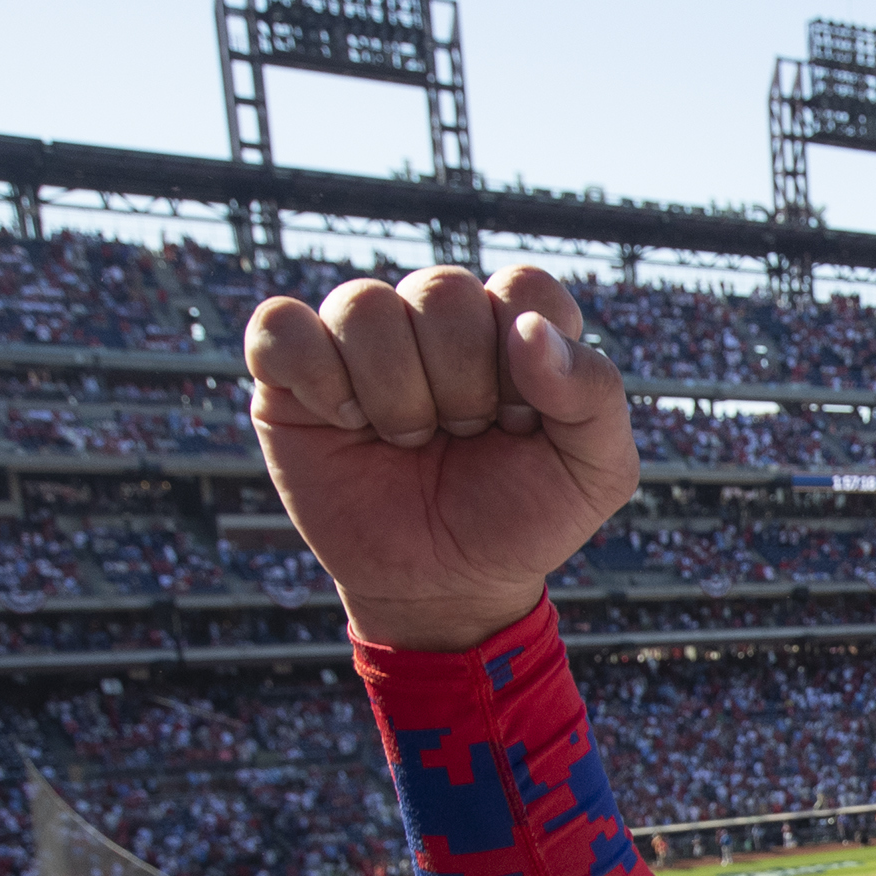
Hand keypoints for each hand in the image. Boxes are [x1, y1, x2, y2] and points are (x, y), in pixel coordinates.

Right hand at [243, 264, 636, 651]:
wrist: (445, 588)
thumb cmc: (521, 519)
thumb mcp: (596, 471)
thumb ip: (594, 391)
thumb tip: (527, 330)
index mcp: (513, 324)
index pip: (522, 288)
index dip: (524, 361)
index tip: (521, 424)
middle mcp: (434, 318)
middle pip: (441, 291)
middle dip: (462, 386)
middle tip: (463, 437)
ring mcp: (358, 340)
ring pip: (362, 304)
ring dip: (396, 394)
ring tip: (409, 440)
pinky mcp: (289, 372)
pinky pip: (279, 326)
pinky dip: (317, 378)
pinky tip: (346, 422)